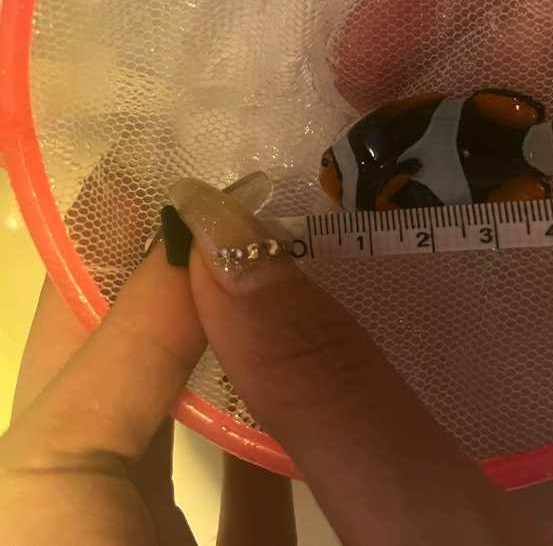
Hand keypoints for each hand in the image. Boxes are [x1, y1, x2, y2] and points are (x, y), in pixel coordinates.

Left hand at [1, 173, 552, 544]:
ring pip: (111, 502)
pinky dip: (211, 468)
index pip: (47, 471)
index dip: (105, 328)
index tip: (187, 213)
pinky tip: (262, 405)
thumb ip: (332, 405)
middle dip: (110, 336)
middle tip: (173, 213)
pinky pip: (180, 540)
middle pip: (55, 478)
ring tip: (211, 278)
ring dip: (154, 388)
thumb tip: (235, 238)